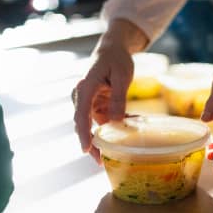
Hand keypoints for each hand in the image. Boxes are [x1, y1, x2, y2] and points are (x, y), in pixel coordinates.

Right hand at [73, 45, 133, 162]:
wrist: (112, 50)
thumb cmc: (116, 59)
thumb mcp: (122, 76)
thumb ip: (119, 98)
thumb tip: (118, 121)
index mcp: (85, 88)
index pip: (81, 115)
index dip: (83, 134)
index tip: (86, 150)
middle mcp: (81, 97)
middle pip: (83, 125)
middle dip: (92, 144)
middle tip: (102, 163)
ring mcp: (87, 103)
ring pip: (93, 126)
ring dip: (107, 136)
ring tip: (123, 148)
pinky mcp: (95, 106)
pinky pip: (103, 121)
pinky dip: (115, 125)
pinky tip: (131, 122)